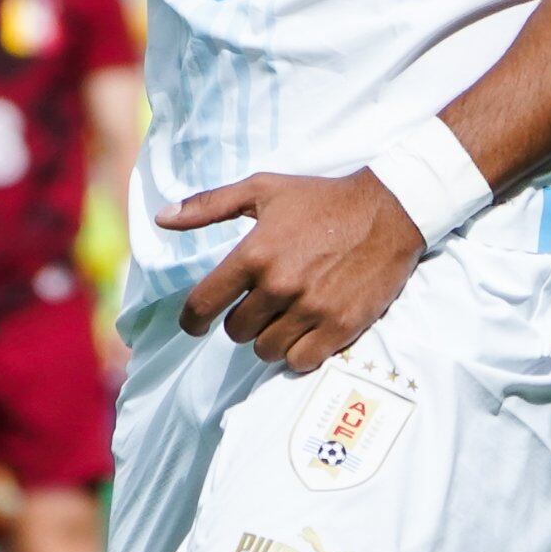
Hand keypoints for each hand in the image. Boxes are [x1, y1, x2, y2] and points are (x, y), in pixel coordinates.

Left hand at [161, 170, 423, 374]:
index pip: (203, 305)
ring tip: (283, 317)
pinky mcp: (340, 327)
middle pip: (236, 331)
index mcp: (254, 254)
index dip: (192, 320)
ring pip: (266, 350)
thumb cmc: (321, 199)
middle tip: (259, 305)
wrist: (389, 210)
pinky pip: (300, 361)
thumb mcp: (262, 190)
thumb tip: (161, 219)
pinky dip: (297, 352)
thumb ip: (208, 206)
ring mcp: (311, 310)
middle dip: (241, 321)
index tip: (195, 324)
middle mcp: (279, 285)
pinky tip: (304, 332)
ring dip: (269, 338)